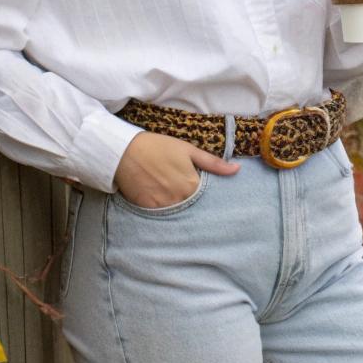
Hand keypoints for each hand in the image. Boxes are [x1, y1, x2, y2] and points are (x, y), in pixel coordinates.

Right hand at [114, 130, 238, 206]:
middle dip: (193, 205)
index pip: (207, 200)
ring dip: (179, 209)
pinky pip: (161, 215)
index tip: (206, 197)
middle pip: (192, 208)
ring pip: (178, 214)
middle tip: (189, 199)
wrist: (125, 151)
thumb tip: (237, 170)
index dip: (206, 198)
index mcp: (192, 185)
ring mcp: (163, 205)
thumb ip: (213, 163)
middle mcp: (179, 198)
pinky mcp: (147, 209)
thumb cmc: (158, 147)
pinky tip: (161, 201)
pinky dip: (164, 211)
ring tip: (173, 199)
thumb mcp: (188, 150)